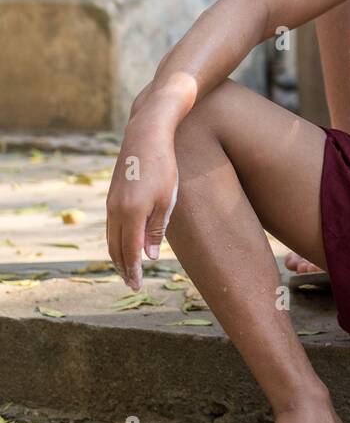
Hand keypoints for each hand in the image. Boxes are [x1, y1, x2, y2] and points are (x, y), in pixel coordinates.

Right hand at [106, 108, 178, 291]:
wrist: (145, 136)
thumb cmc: (163, 166)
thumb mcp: (166, 199)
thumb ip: (156, 229)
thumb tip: (148, 256)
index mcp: (131, 213)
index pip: (130, 251)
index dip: (133, 271)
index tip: (137, 286)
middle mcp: (115, 210)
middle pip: (115, 248)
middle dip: (123, 268)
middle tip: (132, 284)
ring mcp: (110, 203)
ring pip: (110, 238)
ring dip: (117, 256)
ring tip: (127, 269)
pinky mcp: (110, 196)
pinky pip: (110, 226)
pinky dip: (115, 240)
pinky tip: (124, 245)